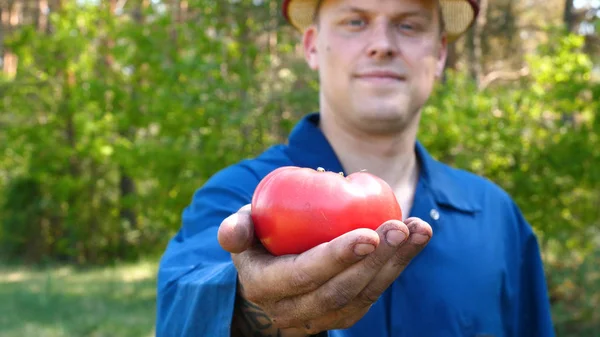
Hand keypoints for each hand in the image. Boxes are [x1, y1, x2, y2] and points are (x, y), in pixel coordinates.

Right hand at [218, 204, 431, 335]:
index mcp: (265, 286)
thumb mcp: (242, 232)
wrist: (270, 276)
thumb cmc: (258, 241)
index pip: (304, 275)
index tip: (369, 233)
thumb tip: (233, 233)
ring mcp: (321, 317)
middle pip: (341, 291)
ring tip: (418, 229)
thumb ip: (236, 230)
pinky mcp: (343, 314)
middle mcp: (292, 310)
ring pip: (363, 296)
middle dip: (376, 260)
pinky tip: (415, 240)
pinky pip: (372, 294)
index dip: (337, 257)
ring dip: (396, 263)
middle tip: (400, 227)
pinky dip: (397, 267)